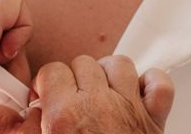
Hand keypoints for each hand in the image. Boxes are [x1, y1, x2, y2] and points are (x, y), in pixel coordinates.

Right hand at [30, 55, 173, 132]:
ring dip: (109, 74)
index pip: (53, 71)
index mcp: (66, 116)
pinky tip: (137, 96)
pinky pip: (159, 84)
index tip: (47, 95)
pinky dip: (150, 83)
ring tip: (102, 92)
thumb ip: (32, 130)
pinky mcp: (154, 120)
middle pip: (83, 63)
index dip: (48, 82)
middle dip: (75, 78)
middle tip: (71, 98)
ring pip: (119, 64)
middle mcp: (98, 105)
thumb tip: (34, 112)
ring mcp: (130, 109)